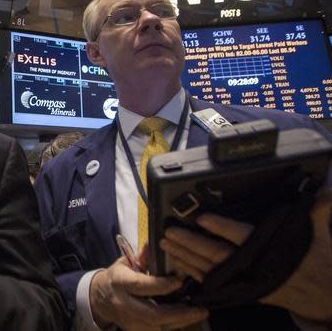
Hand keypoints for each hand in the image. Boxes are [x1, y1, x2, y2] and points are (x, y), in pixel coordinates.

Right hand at [89, 244, 207, 330]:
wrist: (100, 298)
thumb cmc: (117, 277)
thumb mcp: (125, 263)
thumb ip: (142, 257)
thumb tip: (153, 243)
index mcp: (120, 282)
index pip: (141, 286)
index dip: (161, 285)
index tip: (179, 281)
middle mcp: (124, 303)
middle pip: (153, 313)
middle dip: (178, 313)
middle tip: (199, 309)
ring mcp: (130, 320)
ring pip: (158, 327)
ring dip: (180, 321)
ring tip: (198, 313)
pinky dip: (173, 326)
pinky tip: (186, 319)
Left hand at [162, 190, 331, 323]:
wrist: (322, 294)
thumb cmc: (316, 256)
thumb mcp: (316, 231)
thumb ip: (317, 207)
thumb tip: (324, 187)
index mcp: (271, 248)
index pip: (242, 236)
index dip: (221, 227)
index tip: (201, 218)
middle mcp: (255, 266)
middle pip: (218, 254)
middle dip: (192, 243)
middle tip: (170, 230)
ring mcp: (246, 280)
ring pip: (210, 269)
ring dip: (185, 256)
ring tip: (165, 243)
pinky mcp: (241, 290)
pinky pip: (212, 282)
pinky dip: (193, 272)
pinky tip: (177, 262)